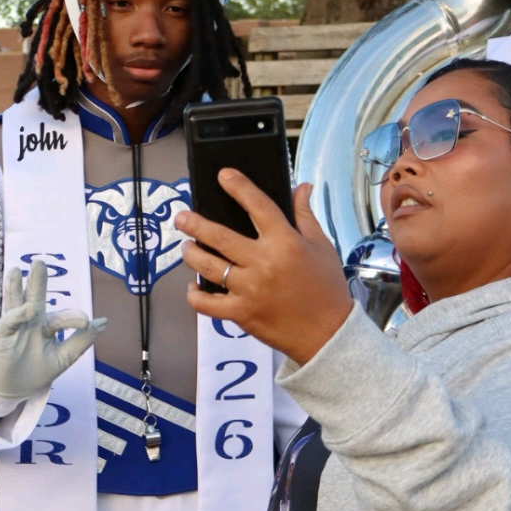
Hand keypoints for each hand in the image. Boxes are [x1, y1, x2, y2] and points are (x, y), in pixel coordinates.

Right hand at [0, 260, 105, 404]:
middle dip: (37, 281)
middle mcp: (31, 322)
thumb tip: (103, 322)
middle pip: (35, 298)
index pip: (61, 316)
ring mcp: (16, 328)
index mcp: (47, 325)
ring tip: (14, 270)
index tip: (86, 322)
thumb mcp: (65, 357)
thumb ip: (82, 340)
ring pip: (16, 304)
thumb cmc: (38, 369)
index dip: (73, 317)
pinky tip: (26, 310)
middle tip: (39, 262)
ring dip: (14, 288)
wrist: (16, 389)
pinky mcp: (3, 338)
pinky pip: (8, 324)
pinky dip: (16, 316)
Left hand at [176, 171, 353, 365]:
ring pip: (207, 266)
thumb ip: (305, 215)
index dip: (239, 187)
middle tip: (181, 217)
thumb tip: (301, 186)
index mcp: (285, 243)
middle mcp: (263, 263)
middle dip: (195, 224)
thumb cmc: (326, 289)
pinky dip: (195, 295)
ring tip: (187, 247)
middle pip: (219, 236)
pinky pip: (207, 304)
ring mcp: (249, 290)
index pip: (258, 206)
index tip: (224, 175)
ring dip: (191, 254)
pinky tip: (194, 287)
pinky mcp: (241, 313)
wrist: (329, 334)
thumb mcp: (321, 246)